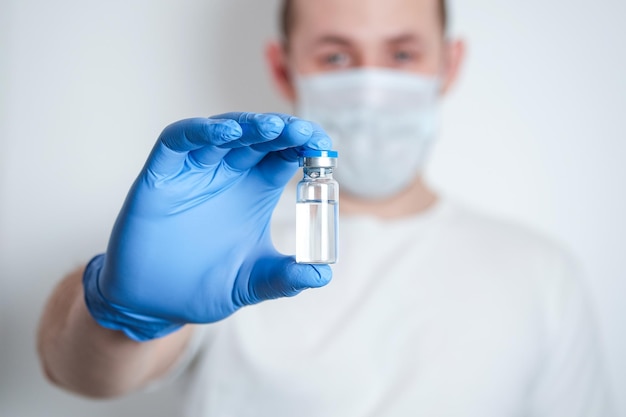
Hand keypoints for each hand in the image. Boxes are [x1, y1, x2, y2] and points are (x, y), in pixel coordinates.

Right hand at [83, 113, 332, 340]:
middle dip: (283, 130)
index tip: (324, 148)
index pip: (284, 153)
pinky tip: (227, 133)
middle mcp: (229, 173)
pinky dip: (201, 131)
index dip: (304, 145)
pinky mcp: (162, 174)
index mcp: (255, 188)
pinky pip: (179, 141)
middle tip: (303, 133)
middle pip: (259, 137)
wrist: (155, 303)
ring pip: (223, 131)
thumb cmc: (203, 286)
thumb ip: (285, 278)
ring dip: (249, 125)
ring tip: (273, 128)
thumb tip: (322, 275)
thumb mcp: (252, 282)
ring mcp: (195, 170)